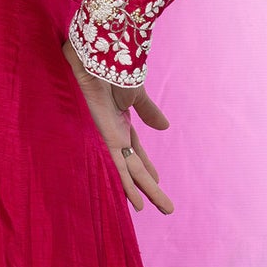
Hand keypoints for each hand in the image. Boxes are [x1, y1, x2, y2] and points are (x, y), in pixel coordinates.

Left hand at [61, 39, 174, 214]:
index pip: (137, 151)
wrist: (100, 55)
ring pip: (129, 172)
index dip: (146, 166)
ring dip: (142, 192)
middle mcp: (115, 133)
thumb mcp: (137, 94)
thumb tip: (165, 128)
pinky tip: (135, 202)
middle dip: (150, 188)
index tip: (156, 181)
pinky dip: (127, 185)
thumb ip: (149, 111)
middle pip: (135, 166)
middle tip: (165, 208)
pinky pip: (119, 167)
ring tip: (153, 211)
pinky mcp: (106, 138)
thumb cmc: (115, 68)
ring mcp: (109, 137)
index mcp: (122, 122)